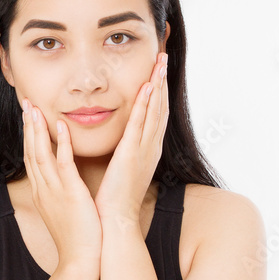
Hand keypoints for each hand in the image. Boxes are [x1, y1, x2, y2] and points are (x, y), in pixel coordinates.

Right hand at [22, 98, 102, 267]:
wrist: (80, 261)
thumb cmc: (77, 238)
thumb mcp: (63, 212)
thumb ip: (61, 194)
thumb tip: (64, 184)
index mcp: (42, 193)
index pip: (31, 159)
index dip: (29, 137)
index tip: (28, 118)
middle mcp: (43, 189)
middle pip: (31, 152)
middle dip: (28, 127)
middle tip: (25, 103)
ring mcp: (54, 191)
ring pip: (41, 154)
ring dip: (38, 130)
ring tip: (35, 108)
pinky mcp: (70, 194)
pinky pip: (63, 164)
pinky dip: (60, 144)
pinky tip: (60, 127)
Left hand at [94, 51, 169, 224]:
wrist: (115, 223)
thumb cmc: (115, 200)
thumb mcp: (122, 170)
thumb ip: (124, 152)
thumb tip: (121, 140)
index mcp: (147, 151)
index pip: (155, 114)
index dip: (158, 90)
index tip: (158, 69)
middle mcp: (150, 148)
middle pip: (160, 107)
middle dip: (162, 81)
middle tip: (163, 56)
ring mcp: (143, 151)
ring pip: (154, 111)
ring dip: (157, 85)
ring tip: (160, 62)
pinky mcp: (131, 156)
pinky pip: (140, 125)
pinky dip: (146, 105)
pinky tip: (148, 87)